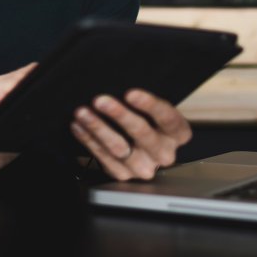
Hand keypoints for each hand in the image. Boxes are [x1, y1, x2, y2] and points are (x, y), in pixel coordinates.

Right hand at [0, 62, 36, 191]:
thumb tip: (46, 119)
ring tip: (20, 83)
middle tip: (36, 73)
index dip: (25, 75)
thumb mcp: (11, 138)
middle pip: (1, 83)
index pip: (11, 82)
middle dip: (18, 77)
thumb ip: (24, 127)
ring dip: (4, 87)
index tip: (42, 69)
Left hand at [70, 89, 191, 180]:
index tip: (130, 92)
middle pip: (142, 133)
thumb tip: (118, 81)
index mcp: (177, 133)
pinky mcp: (123, 174)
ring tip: (82, 112)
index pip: (168, 118)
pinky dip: (88, 139)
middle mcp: (164, 153)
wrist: (143, 146)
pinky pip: (103, 157)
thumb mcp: (153, 108)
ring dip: (97, 127)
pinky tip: (79, 126)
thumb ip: (142, 100)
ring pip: (119, 148)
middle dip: (119, 115)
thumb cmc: (148, 118)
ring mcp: (143, 166)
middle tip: (100, 100)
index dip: (149, 105)